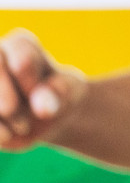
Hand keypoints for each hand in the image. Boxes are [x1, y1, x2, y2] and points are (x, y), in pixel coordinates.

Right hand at [0, 29, 86, 150]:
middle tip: (11, 110)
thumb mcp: (70, 90)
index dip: (25, 69)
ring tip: (23, 127)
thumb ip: (60, 92)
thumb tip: (43, 107)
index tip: (35, 89)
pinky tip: (8, 136)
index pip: (17, 47)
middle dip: (0, 90)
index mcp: (20, 46)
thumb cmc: (60, 94)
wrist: (48, 116)